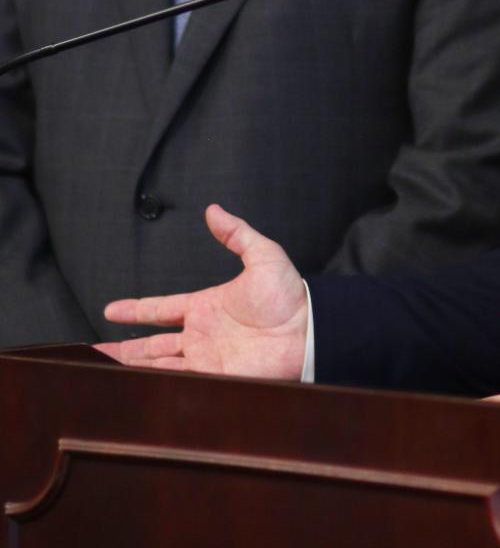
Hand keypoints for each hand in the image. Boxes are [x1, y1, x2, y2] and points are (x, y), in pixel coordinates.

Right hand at [95, 204, 307, 380]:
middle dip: (124, 349)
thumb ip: (236, 233)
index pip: (162, 308)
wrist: (307, 329)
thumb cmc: (288, 294)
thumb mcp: (262, 255)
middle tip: (94, 353)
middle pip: (152, 343)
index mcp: (206, 306)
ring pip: (158, 365)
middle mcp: (201, 334)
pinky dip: (155, 385)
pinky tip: (134, 388)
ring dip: (131, 369)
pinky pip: (178, 383)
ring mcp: (206, 358)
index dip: (136, 310)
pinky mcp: (214, 378)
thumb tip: (214, 210)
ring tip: (102, 371)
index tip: (110, 310)